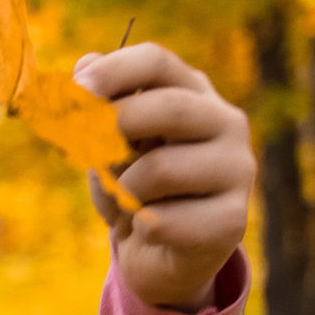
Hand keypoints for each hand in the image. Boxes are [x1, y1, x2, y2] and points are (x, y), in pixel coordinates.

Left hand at [74, 42, 254, 311]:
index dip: (113, 71)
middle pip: (168, 107)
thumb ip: (96, 107)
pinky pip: (162, 221)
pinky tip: (151, 230)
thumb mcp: (105, 144)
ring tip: (130, 202)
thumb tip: (83, 64)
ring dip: (124, 190)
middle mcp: (226, 123)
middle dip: (115, 128)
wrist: (156, 253)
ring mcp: (237, 170)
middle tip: (89, 152)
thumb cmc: (130, 186)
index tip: (76, 88)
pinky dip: (140, 228)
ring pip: (159, 169)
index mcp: (193, 93)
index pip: (157, 62)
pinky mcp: (232, 220)